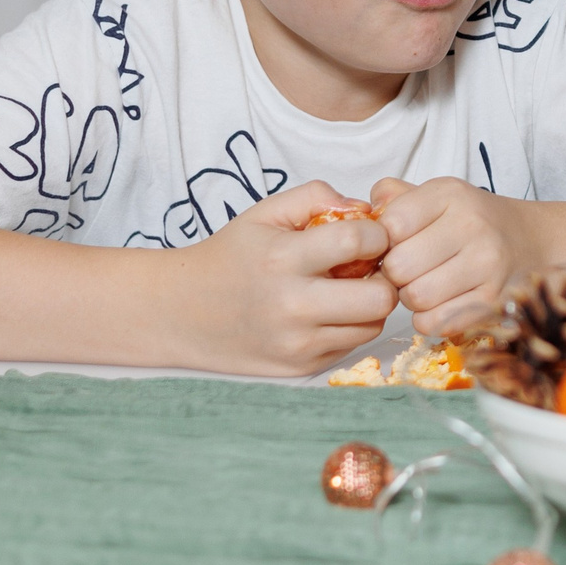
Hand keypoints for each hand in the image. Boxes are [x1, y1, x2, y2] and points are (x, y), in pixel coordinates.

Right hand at [165, 180, 397, 374]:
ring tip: (349, 288)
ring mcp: (296, 344)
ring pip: (372, 325)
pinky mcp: (299, 368)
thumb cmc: (229, 257)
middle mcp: (292, 306)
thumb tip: (363, 207)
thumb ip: (316, 196)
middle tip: (371, 267)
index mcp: (283, 259)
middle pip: (380, 297)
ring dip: (371, 305)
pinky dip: (350, 327)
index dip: (377, 233)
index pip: (359, 241)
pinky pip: (351, 346)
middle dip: (386, 276)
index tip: (370, 233)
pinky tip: (329, 312)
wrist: (179, 312)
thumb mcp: (264, 213)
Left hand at [369, 177, 533, 337]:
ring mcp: (487, 264)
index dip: (384, 241)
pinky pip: (435, 323)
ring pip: (415, 298)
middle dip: (396, 274)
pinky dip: (429, 319)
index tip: (398, 243)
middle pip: (399, 267)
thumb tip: (364, 211)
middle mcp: (472, 225)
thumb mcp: (437, 197)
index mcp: (451, 194)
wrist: (532, 240)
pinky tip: (441, 303)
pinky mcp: (493, 300)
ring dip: (412, 298)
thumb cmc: (471, 221)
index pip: (390, 225)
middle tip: (410, 270)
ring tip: (427, 284)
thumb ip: (395, 196)